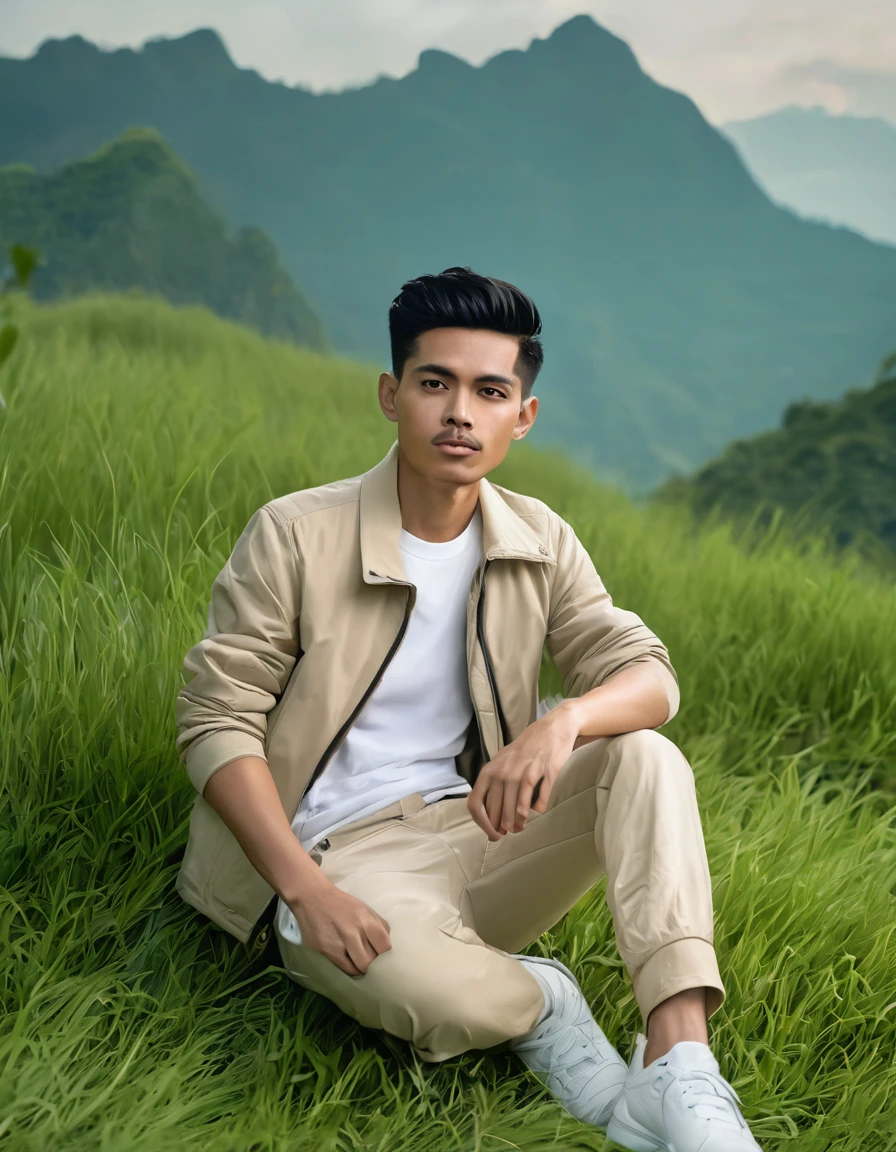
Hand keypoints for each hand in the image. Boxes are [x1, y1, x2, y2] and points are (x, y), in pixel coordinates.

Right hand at [290, 872, 391, 975]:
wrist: (312, 897)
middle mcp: (354, 930)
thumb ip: (377, 925)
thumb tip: (386, 945)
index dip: (386, 954)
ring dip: (364, 968)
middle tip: (373, 963)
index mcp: (366, 918)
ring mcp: (339, 942)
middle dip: (375, 963)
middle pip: (373, 959)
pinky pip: (345, 968)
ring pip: (361, 966)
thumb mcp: (364, 908)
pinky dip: (352, 970)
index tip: (383, 955)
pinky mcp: (327, 950)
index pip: (385, 946)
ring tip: (363, 966)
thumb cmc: (341, 903)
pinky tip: (353, 966)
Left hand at [466, 702, 579, 840]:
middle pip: (496, 810)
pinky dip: (538, 808)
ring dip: (518, 822)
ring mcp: (523, 771)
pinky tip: (538, 811)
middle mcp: (503, 771)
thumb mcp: (503, 762)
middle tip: (509, 833)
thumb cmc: (526, 748)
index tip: (491, 833)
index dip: (482, 824)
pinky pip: (538, 799)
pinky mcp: (543, 771)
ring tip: (521, 827)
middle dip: (501, 827)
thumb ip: (495, 783)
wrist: (553, 727)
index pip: (475, 804)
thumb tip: (490, 813)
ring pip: (516, 808)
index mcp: (490, 770)